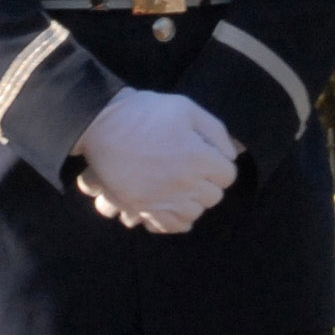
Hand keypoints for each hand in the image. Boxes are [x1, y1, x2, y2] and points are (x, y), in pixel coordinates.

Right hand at [73, 90, 237, 234]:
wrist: (102, 125)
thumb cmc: (144, 112)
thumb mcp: (185, 108)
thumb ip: (215, 130)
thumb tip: (231, 153)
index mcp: (198, 157)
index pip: (228, 175)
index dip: (220, 164)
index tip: (209, 157)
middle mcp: (184, 183)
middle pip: (213, 197)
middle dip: (208, 183)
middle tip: (195, 170)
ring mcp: (163, 199)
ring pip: (193, 214)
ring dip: (193, 202)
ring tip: (182, 188)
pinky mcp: (142, 208)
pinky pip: (169, 226)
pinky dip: (175, 220)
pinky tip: (172, 207)